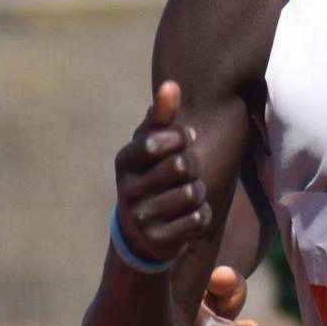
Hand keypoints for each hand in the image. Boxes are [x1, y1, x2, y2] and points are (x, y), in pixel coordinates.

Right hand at [113, 81, 211, 266]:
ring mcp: (140, 217)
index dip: (182, 139)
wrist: (143, 229)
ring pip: (192, 194)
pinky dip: (202, 216)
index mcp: (124, 160)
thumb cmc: (154, 173)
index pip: (161, 140)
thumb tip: (171, 85)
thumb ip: (161, 115)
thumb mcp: (153, 143)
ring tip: (187, 193)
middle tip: (187, 172)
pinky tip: (188, 216)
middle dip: (194, 167)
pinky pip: (198, 220)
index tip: (184, 141)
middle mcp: (126, 189)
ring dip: (199, 192)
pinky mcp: (158, 240)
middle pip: (182, 166)